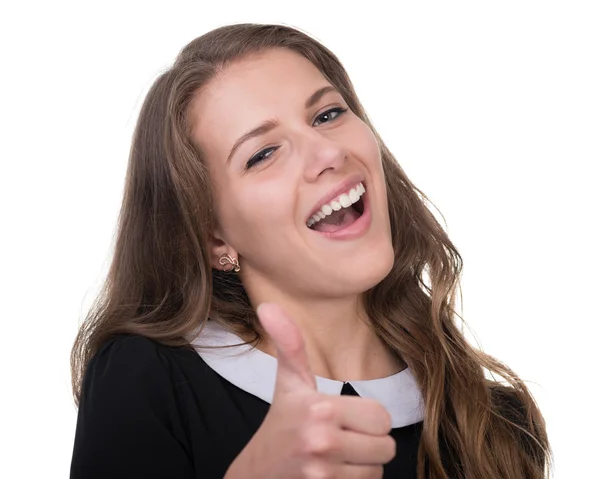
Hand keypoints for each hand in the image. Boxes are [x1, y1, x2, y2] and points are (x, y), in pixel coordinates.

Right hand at [224, 303, 395, 478]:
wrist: (256, 475)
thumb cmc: (280, 424)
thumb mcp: (288, 383)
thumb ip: (289, 343)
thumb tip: (268, 304)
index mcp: (320, 409)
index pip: (382, 417)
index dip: (367, 419)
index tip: (343, 418)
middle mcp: (323, 442)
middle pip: (385, 446)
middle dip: (367, 444)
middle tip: (339, 440)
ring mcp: (324, 475)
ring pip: (377, 471)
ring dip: (361, 466)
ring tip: (333, 458)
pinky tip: (331, 476)